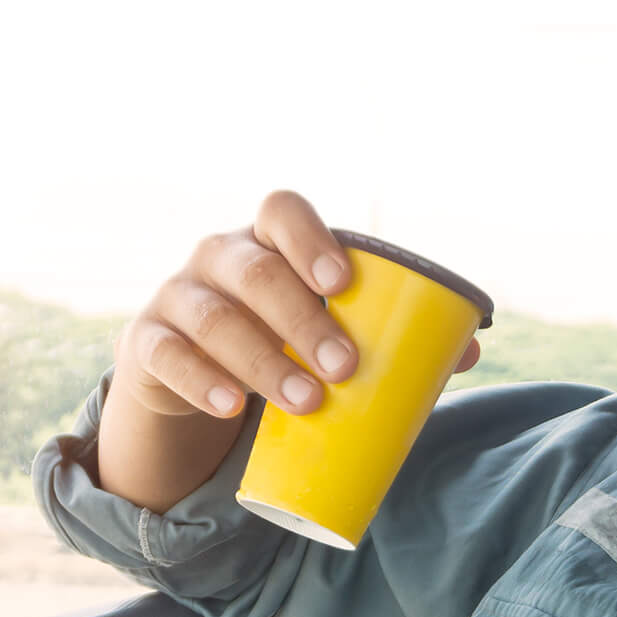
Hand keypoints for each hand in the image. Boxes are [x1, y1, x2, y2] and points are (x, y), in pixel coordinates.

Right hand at [114, 190, 481, 422]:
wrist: (192, 375)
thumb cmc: (274, 338)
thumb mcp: (318, 327)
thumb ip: (382, 332)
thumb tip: (467, 349)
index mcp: (268, 240)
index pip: (282, 210)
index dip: (311, 238)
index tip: (343, 283)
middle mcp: (219, 256)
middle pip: (255, 270)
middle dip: (302, 319)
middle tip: (345, 367)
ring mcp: (178, 297)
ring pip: (215, 318)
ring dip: (264, 361)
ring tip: (306, 402)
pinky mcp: (148, 345)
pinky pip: (167, 356)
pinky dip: (202, 381)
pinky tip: (232, 405)